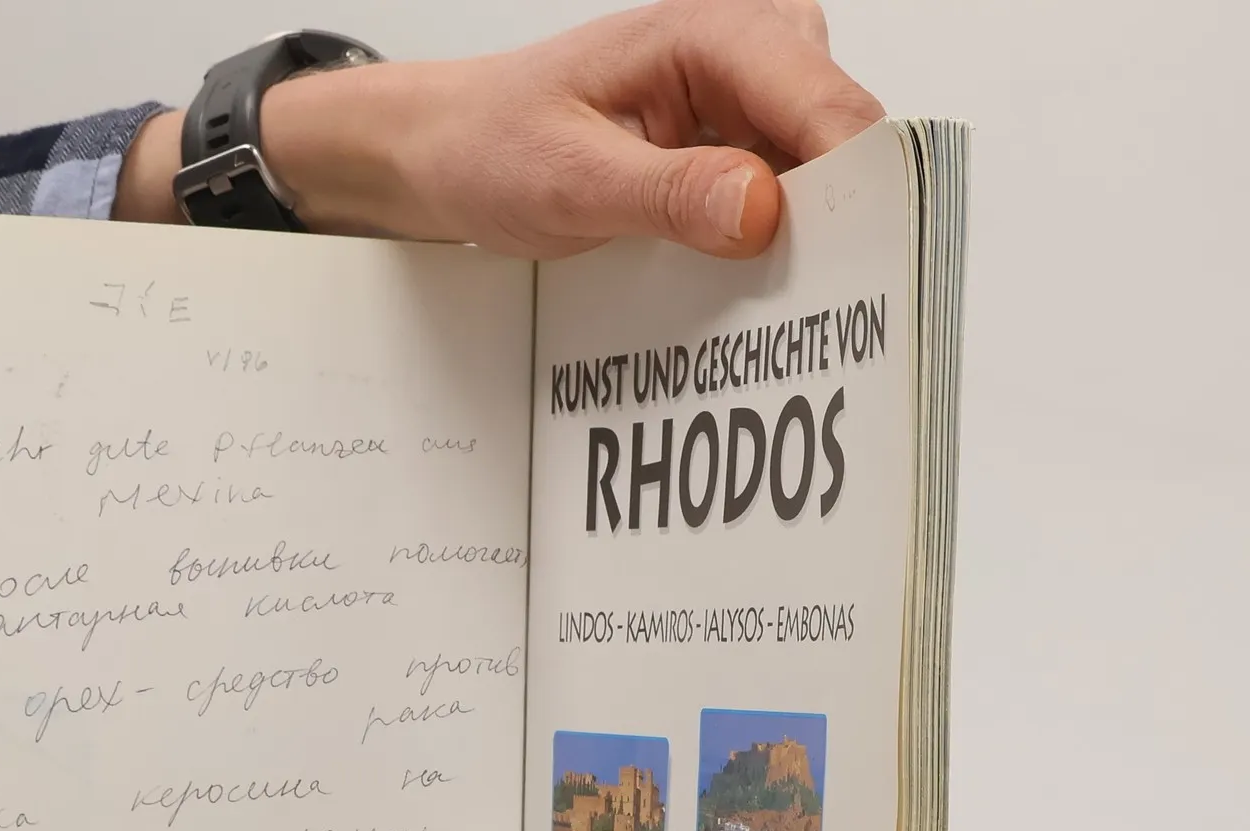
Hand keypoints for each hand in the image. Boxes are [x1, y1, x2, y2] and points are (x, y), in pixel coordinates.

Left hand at [117, 0, 883, 258]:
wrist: (450, 150)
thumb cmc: (493, 146)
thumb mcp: (568, 180)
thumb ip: (667, 194)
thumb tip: (761, 210)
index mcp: (713, 34)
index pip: (828, 106)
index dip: (858, 190)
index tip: (860, 275)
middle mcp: (749, 50)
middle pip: (842, 143)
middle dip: (835, 226)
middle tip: (815, 318)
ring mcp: (749, 98)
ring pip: (822, 176)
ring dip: (804, 244)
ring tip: (776, 313)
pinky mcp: (737, 144)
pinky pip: (786, 196)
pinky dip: (773, 247)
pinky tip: (748, 293)